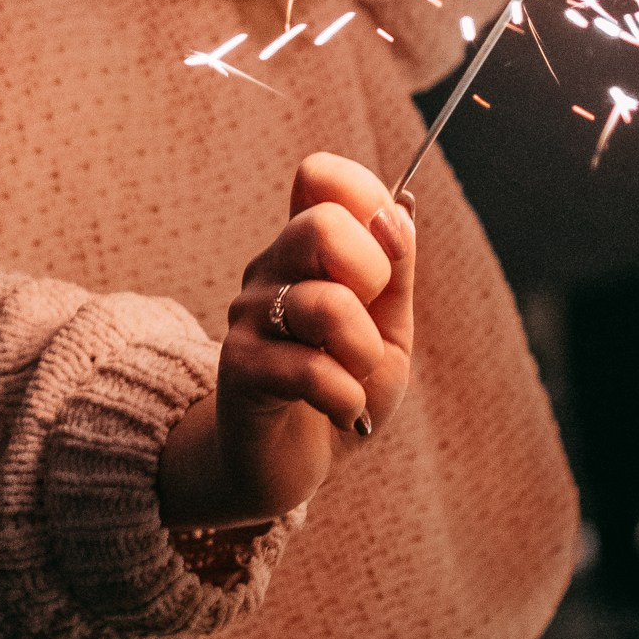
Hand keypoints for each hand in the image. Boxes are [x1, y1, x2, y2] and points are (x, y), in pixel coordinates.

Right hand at [159, 153, 416, 526]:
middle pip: (321, 226)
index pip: (318, 177)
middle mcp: (270, 269)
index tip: (385, 245)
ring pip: (326, 306)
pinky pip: (313, 372)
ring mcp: (250, 316)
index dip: (362, 195)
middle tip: (368, 316)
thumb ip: (396, 271)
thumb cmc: (342, 385)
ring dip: (363, 354)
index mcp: (305, 249)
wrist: (288, 462)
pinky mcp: (240, 368)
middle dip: (372, 274)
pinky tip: (341, 411)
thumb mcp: (388, 328)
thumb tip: (398, 210)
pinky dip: (347, 400)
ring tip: (356, 377)